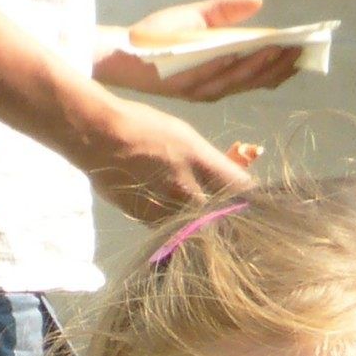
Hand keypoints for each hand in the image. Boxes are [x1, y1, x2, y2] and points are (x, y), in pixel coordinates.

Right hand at [75, 93, 263, 226]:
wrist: (99, 137)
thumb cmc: (144, 126)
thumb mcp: (185, 136)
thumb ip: (210, 161)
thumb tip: (233, 175)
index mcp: (201, 162)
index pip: (242, 189)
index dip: (252, 199)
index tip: (256, 203)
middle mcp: (187, 189)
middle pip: (223, 217)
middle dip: (231, 219)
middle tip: (236, 220)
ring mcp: (167, 208)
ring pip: (197, 228)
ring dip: (204, 226)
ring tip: (202, 220)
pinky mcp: (148, 221)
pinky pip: (173, 229)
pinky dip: (179, 227)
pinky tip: (176, 216)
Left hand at [98, 0, 308, 104]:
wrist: (123, 51)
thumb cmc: (160, 36)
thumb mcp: (198, 18)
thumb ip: (226, 11)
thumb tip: (258, 1)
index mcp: (221, 75)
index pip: (257, 74)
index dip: (280, 67)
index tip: (303, 54)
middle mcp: (213, 87)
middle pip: (252, 80)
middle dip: (277, 66)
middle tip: (300, 51)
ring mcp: (198, 89)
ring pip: (234, 81)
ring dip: (257, 66)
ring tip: (278, 48)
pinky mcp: (180, 87)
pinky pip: (207, 76)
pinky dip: (224, 65)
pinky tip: (239, 52)